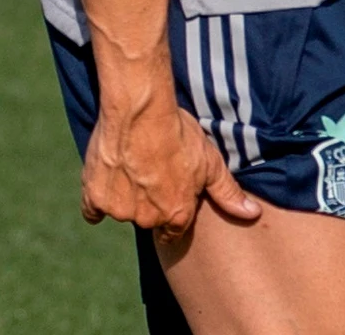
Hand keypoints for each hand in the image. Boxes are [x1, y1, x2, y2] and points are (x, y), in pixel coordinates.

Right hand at [81, 92, 260, 242]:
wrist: (139, 111)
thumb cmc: (177, 134)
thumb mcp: (210, 163)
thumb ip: (228, 193)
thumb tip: (253, 214)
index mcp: (177, 214)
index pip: (172, 233)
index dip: (170, 216)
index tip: (165, 199)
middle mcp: (148, 217)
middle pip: (146, 220)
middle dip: (147, 204)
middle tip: (147, 176)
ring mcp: (119, 208)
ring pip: (121, 212)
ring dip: (122, 198)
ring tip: (128, 170)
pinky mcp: (95, 194)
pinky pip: (91, 211)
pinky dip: (95, 204)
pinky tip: (102, 188)